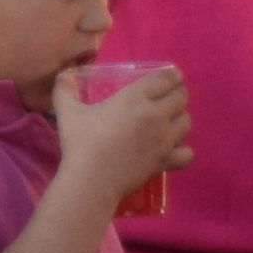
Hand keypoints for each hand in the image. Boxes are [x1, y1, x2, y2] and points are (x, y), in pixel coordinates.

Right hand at [52, 59, 193, 197]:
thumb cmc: (81, 142)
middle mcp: (156, 115)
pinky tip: (172, 148)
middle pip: (181, 98)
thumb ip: (65, 89)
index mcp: (134, 99)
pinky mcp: (167, 160)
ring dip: (180, 117)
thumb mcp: (67, 111)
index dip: (171, 75)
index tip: (171, 75)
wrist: (92, 179)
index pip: (165, 79)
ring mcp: (165, 140)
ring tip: (169, 119)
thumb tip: (65, 74)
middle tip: (167, 95)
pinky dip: (183, 149)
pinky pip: (188, 152)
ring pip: (187, 122)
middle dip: (177, 93)